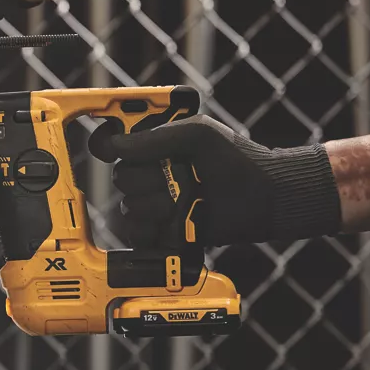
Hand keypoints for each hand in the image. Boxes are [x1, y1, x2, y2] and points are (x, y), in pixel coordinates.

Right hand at [89, 115, 341, 245]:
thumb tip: (116, 145)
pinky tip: (171, 224)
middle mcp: (151, 173)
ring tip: (187, 202)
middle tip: (180, 178)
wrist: (264, 198)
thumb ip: (155, 137)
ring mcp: (155, 203)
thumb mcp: (198, 135)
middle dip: (149, 180)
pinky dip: (150, 232)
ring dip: (157, 207)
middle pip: (121, 179)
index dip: (105, 144)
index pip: (114, 143)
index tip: (108, 148)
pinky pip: (135, 234)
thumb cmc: (238, 159)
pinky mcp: (161, 231)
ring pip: (129, 207)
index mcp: (155, 145)